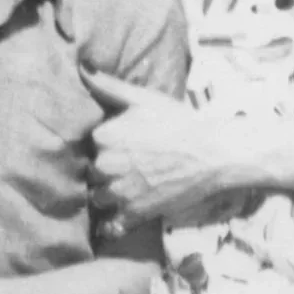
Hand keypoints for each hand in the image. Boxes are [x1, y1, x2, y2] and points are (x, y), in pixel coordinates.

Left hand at [81, 70, 234, 226]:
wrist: (211, 153)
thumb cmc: (178, 122)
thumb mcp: (143, 99)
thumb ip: (108, 86)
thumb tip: (82, 68)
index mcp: (103, 136)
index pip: (89, 145)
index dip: (104, 146)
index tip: (120, 146)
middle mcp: (106, 165)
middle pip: (92, 172)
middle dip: (105, 170)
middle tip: (128, 166)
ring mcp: (119, 192)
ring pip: (98, 197)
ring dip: (109, 194)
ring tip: (128, 187)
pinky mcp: (134, 213)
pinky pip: (111, 225)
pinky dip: (112, 224)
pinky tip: (119, 218)